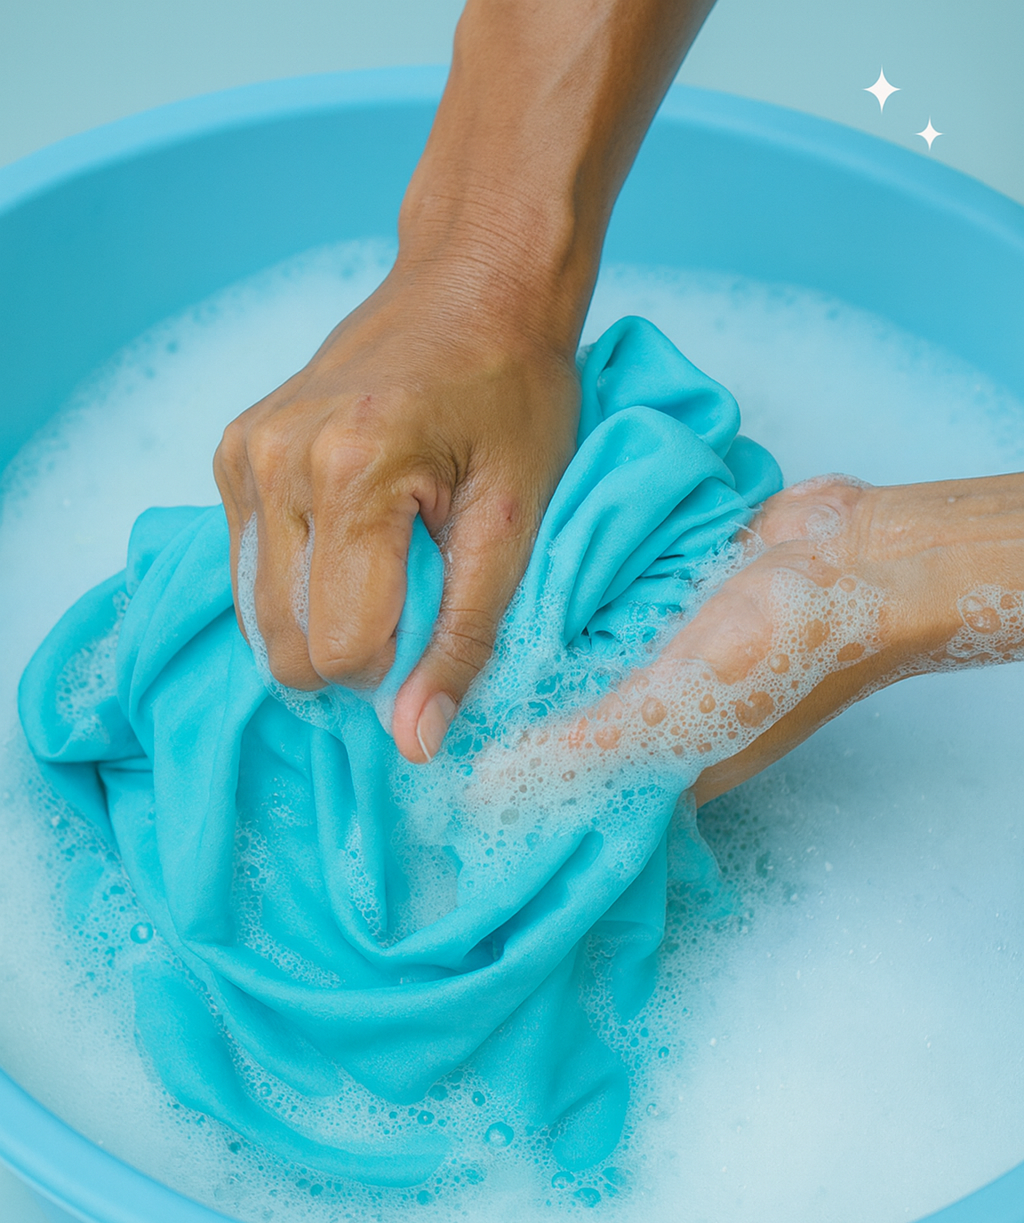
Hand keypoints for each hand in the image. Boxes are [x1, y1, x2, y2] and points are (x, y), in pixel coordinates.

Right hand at [213, 257, 579, 763]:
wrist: (475, 286)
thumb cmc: (514, 393)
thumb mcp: (515, 519)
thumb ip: (466, 635)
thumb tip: (415, 742)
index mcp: (352, 474)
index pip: (342, 650)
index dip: (397, 666)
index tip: (441, 618)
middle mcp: (275, 461)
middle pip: (287, 645)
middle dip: (354, 650)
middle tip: (417, 592)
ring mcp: (243, 452)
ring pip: (258, 614)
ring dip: (323, 616)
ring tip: (385, 559)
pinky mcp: (233, 450)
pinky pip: (249, 565)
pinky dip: (298, 578)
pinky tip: (350, 536)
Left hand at [470, 473, 1023, 812]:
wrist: (852, 558)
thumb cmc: (777, 654)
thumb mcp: (671, 714)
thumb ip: (581, 748)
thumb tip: (483, 787)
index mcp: (659, 767)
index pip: (563, 786)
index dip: (503, 776)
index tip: (434, 754)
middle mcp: (649, 714)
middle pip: (556, 717)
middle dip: (499, 705)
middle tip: (419, 688)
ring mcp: (654, 653)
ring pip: (568, 656)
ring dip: (523, 646)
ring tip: (434, 636)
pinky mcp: (658, 597)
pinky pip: (592, 603)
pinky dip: (557, 597)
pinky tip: (498, 581)